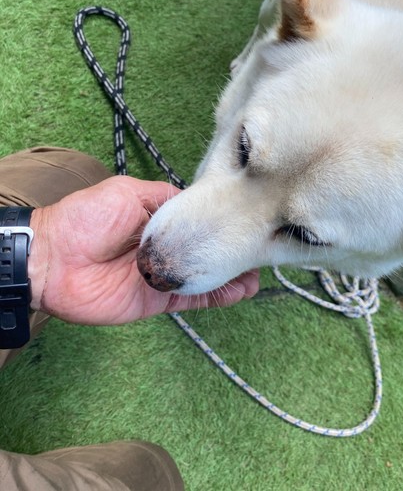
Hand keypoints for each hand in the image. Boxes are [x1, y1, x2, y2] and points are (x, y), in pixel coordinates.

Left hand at [28, 176, 258, 324]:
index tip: (247, 219)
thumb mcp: (129, 192)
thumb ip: (164, 198)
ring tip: (256, 274)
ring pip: (205, 276)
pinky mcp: (157, 298)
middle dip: (231, 250)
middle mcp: (165, 247)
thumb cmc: (87, 217)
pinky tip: (239, 291)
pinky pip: (191, 297)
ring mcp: (163, 274)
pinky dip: (216, 296)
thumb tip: (196, 202)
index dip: (222, 220)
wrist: (54, 258)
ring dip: (231, 276)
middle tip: (260, 250)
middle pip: (205, 250)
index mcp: (159, 219)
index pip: (198, 220)